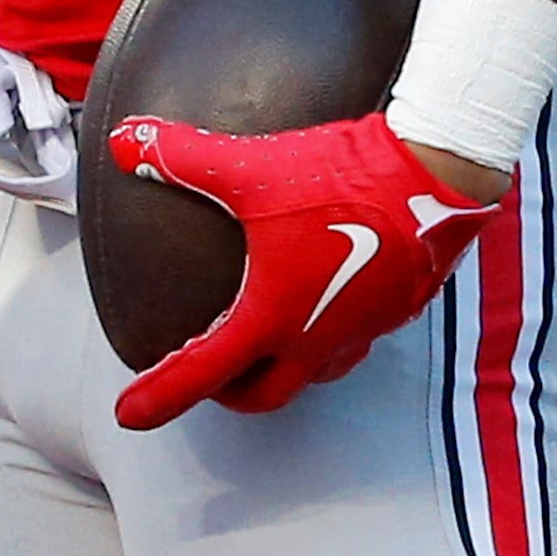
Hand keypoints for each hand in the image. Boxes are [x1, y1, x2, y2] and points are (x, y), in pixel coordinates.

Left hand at [103, 112, 503, 428]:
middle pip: (264, 394)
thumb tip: (121, 141)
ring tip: (258, 343)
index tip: (130, 413)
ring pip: (311, 373)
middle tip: (204, 379)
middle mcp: (317, 339)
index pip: (203, 374)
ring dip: (277, 369)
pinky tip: (315, 297)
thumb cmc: (342, 180)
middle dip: (227, 395)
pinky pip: (346, 341)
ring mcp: (361, 330)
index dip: (160, 396)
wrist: (435, 178)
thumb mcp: (249, 167)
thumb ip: (179, 157)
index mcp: (274, 319)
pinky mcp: (392, 309)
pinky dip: (317, 338)